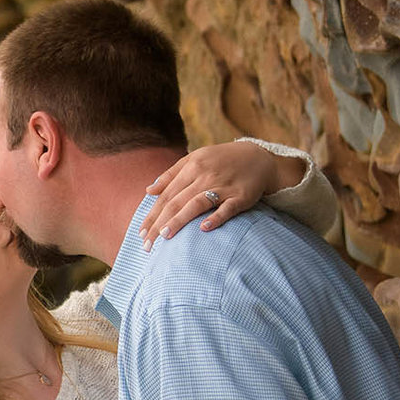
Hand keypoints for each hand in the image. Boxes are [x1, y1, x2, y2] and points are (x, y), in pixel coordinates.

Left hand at [142, 141, 308, 247]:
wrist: (259, 156)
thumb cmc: (221, 160)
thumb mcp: (195, 159)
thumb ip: (171, 175)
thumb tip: (148, 191)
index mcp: (191, 168)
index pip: (166, 195)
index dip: (152, 214)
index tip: (141, 233)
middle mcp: (204, 176)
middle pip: (177, 202)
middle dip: (159, 223)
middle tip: (147, 243)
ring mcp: (223, 186)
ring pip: (197, 204)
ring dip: (180, 220)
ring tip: (165, 236)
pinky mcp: (241, 196)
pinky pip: (227, 208)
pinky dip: (216, 217)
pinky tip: (204, 228)